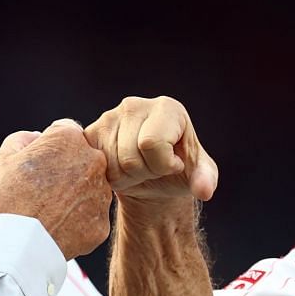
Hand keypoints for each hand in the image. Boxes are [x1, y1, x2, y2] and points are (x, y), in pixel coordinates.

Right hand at [0, 120, 112, 258]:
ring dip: (76, 195)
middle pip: (84, 160)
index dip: (50, 148)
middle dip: (68, 170)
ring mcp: (101, 194)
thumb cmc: (7, 198)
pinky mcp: (102, 223)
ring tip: (49, 211)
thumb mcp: (4, 157)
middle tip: (44, 189)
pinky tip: (57, 227)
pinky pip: (92, 218)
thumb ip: (23, 139)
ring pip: (91, 189)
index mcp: (70, 139)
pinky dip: (78, 222)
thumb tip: (37, 138)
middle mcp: (94, 162)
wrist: (16, 245)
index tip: (39, 164)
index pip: (66, 133)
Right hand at [85, 96, 217, 202]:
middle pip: (130, 157)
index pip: (152, 143)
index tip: (173, 164)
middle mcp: (134, 105)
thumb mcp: (199, 175)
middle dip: (144, 173)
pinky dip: (108, 176)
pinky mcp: (89, 133)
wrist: (154, 177)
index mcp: (167, 107)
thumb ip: (205, 179)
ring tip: (139, 168)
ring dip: (127, 177)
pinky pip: (94, 166)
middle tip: (153, 169)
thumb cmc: (179, 170)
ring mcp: (108, 117)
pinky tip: (121, 168)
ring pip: (111, 165)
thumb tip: (204, 190)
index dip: (163, 165)